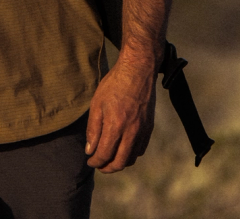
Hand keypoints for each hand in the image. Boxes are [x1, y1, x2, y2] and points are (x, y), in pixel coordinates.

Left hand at [84, 51, 157, 172]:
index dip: (95, 162)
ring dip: (120, 162)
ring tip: (109, 158)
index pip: (105, 154)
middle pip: (120, 162)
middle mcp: (132, 132)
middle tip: (99, 165)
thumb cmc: (114, 84)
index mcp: (116, 126)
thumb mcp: (97, 104)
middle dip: (107, 167)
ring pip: (132, 158)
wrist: (138, 71)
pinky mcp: (149, 127)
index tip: (90, 161)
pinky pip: (141, 149)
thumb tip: (90, 150)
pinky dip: (131, 154)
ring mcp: (143, 131)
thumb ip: (93, 129)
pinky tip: (123, 148)